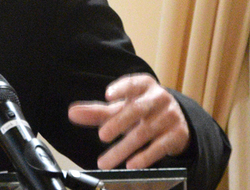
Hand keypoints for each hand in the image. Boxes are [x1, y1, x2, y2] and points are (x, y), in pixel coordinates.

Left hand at [67, 74, 188, 169]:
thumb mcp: (121, 108)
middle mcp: (158, 98)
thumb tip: (72, 113)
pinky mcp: (177, 134)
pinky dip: (144, 157)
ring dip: (123, 148)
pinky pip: (160, 147)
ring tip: (105, 161)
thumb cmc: (142, 111)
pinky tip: (131, 164)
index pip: (132, 84)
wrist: (177, 120)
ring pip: (144, 132)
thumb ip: (97, 111)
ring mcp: (170, 116)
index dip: (121, 89)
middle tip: (102, 136)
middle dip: (118, 123)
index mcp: (144, 86)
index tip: (107, 97)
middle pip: (137, 110)